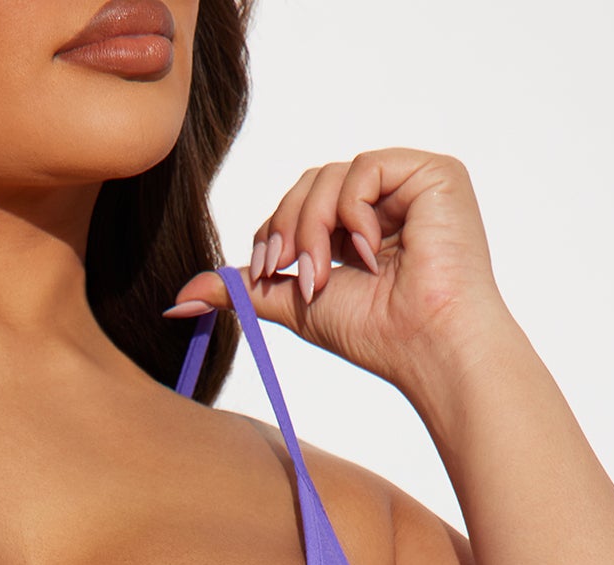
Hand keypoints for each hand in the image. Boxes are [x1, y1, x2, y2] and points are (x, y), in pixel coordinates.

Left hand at [166, 149, 513, 387]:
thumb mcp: (295, 305)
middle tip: (297, 277)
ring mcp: (410, 185)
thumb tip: (178, 300)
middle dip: (289, 230)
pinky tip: (368, 252)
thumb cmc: (375, 334)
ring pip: (331, 175)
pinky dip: (352, 213)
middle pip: (310, 183)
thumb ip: (245, 290)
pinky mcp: (434, 174)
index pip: (300, 204)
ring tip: (328, 275)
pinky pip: (366, 168)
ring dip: (314, 227)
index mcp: (358, 227)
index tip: (271, 273)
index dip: (275, 233)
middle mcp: (386, 201)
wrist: (425, 347)